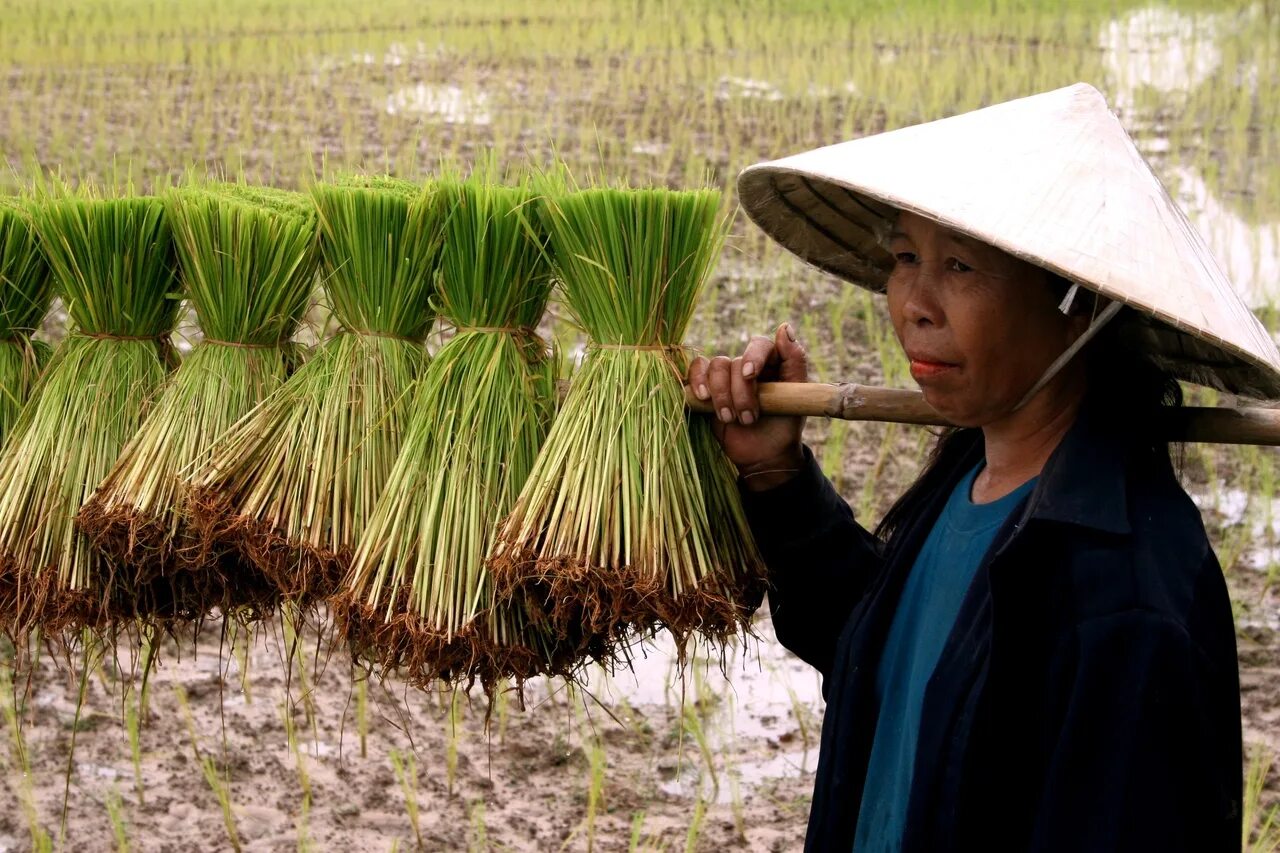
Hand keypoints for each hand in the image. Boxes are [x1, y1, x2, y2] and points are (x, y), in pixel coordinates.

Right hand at [687, 322, 807, 488]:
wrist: (765, 457)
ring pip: (715, 366)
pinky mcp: (707, 388)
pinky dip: (697, 381)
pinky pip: (696, 370)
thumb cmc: (784, 427)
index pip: (760, 345)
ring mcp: (726, 376)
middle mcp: (747, 365)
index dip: (753, 356)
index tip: (751, 375)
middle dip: (740, 392)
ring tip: (731, 419)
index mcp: (772, 363)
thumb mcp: (797, 397)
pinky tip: (703, 398)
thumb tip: (785, 327)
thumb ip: (795, 361)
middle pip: (735, 362)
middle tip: (749, 419)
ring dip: (722, 395)